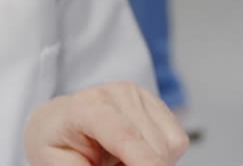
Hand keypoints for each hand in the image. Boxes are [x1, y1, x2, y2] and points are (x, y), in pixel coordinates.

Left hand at [25, 82, 188, 165]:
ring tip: (122, 161)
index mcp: (87, 107)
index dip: (145, 162)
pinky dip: (163, 153)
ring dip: (153, 162)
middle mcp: (116, 93)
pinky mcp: (153, 100)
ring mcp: (137, 93)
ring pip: (169, 143)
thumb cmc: (57, 143)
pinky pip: (177, 138)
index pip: (124, 135)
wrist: (59, 119)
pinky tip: (137, 151)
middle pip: (152, 145)